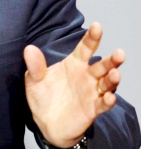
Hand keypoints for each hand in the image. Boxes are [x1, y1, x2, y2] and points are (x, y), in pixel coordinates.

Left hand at [24, 22, 123, 147]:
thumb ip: (34, 65)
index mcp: (73, 64)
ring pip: (107, 83)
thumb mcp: (34, 79)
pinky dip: (108, 100)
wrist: (45, 123)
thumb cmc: (42, 96)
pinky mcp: (92, 109)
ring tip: (115, 73)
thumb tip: (29, 48)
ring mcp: (91, 93)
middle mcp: (86, 76)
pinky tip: (110, 97)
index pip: (85, 48)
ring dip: (113, 79)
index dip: (91, 37)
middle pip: (103, 66)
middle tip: (119, 53)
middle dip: (112, 60)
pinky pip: (102, 104)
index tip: (97, 26)